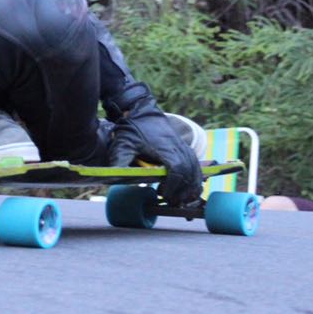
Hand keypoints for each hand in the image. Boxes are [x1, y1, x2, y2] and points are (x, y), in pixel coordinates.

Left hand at [106, 84, 203, 204]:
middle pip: (188, 173)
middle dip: (182, 190)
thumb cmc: (133, 128)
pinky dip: (196, 180)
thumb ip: (120, 160)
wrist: (144, 112)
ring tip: (180, 200)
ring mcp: (184, 148)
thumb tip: (115, 178)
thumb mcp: (123, 143)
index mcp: (164, 148)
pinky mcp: (186, 149)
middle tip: (171, 202)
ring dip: (191, 187)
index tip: (162, 194)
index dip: (172, 184)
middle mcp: (178, 148)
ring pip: (195, 170)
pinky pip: (197, 166)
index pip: (176, 168)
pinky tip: (190, 192)